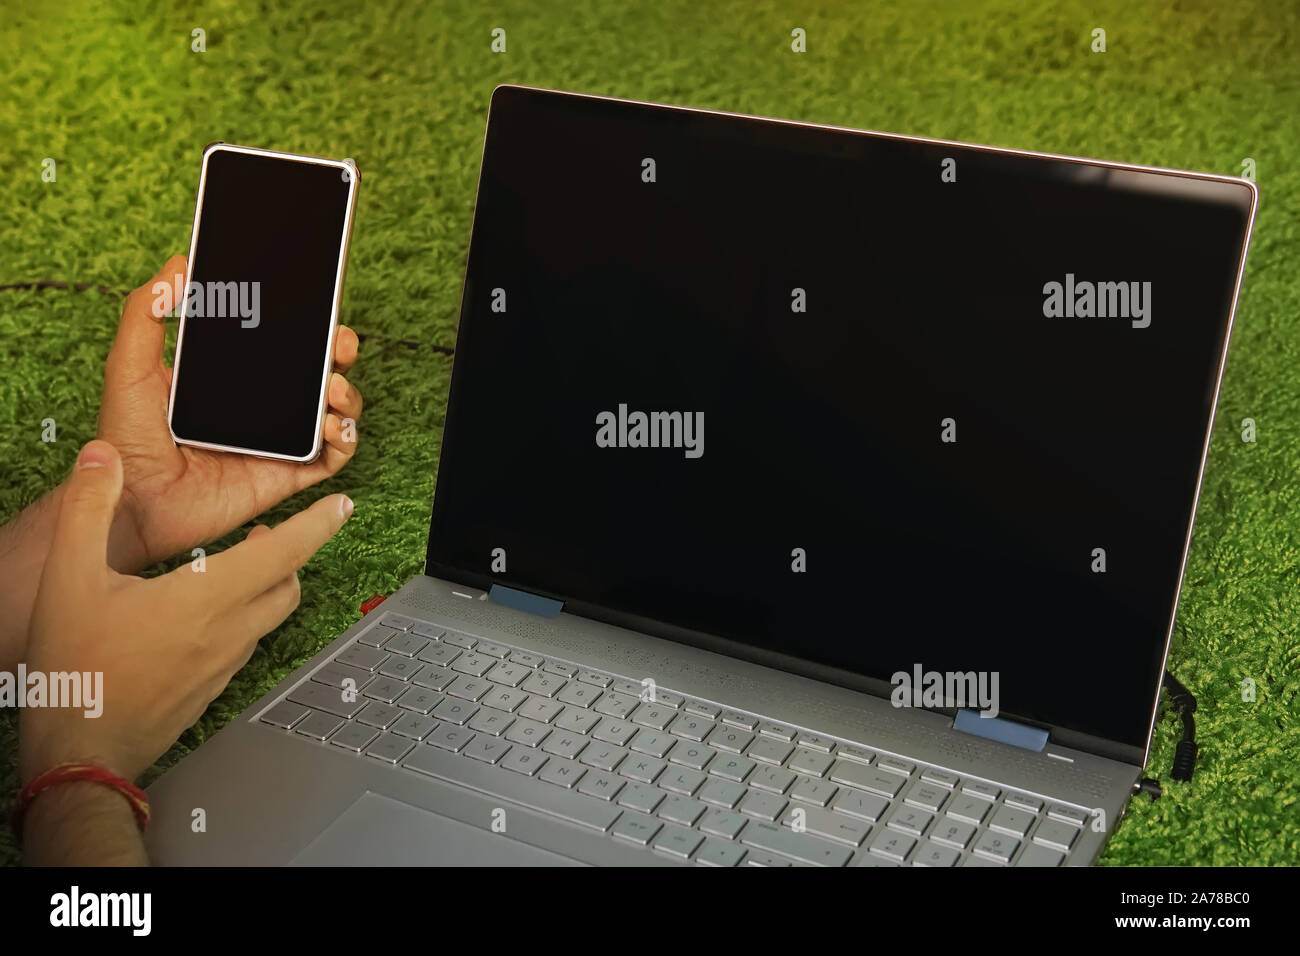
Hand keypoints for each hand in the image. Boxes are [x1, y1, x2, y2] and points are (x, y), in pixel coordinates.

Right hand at [19, 440, 352, 783]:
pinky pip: (246, 644)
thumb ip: (87, 509)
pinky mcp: (213, 689)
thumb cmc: (78, 669)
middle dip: (292, 553)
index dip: (317, 525)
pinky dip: (244, 618)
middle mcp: (227, 632)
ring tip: (240, 566)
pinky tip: (210, 614)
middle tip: (274, 532)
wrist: (80, 751)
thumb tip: (99, 457)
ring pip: (269, 617)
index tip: (341, 506)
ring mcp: (224, 665)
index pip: (283, 553)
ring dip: (267, 586)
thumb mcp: (69, 577)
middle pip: (287, 585)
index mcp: (206, 599)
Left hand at [99, 256, 363, 572]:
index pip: (281, 343)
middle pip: (318, 372)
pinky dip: (345, 439)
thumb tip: (176, 264)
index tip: (317, 305)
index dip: (306, 324)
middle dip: (339, 351)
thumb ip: (145, 312)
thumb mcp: (128, 365)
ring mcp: (279, 442)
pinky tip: (333, 426)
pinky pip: (333, 458)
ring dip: (348, 394)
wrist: (134, 503)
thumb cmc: (126, 440)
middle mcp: (262, 408)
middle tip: (340, 342)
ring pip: (334, 411)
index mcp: (233, 378)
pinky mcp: (289, 476)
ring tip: (334, 388)